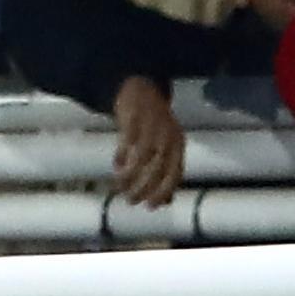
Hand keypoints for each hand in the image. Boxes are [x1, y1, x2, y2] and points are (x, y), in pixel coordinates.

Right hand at [110, 77, 185, 207]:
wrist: (141, 88)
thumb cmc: (154, 123)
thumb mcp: (166, 146)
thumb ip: (167, 172)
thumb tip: (167, 202)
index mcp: (178, 145)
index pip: (174, 175)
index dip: (163, 192)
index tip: (150, 206)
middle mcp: (168, 137)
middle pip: (157, 170)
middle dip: (143, 189)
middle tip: (130, 200)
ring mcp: (151, 128)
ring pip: (141, 159)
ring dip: (130, 176)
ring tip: (119, 186)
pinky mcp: (134, 119)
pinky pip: (128, 142)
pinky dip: (122, 156)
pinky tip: (116, 166)